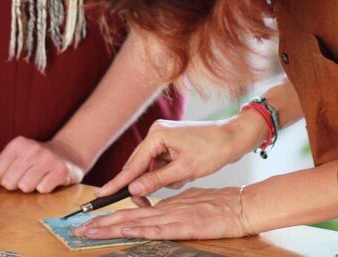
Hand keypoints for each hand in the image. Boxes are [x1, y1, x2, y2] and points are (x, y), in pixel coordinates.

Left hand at [0, 136, 84, 192]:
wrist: (67, 154)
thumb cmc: (35, 159)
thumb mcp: (13, 158)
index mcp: (17, 144)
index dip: (4, 178)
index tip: (15, 172)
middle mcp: (32, 149)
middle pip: (9, 183)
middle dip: (17, 184)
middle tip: (27, 175)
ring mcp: (48, 159)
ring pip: (25, 187)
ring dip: (31, 187)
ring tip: (38, 177)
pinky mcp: (61, 171)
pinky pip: (42, 190)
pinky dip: (44, 188)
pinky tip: (49, 179)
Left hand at [73, 187, 246, 239]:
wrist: (241, 205)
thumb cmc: (219, 205)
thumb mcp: (189, 202)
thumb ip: (169, 207)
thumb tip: (149, 208)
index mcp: (167, 204)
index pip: (133, 211)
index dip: (110, 217)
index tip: (91, 222)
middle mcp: (166, 209)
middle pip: (127, 216)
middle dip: (101, 223)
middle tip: (78, 229)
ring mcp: (175, 217)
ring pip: (137, 222)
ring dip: (110, 227)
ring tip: (90, 232)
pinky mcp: (185, 226)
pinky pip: (157, 228)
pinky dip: (139, 228)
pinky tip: (124, 230)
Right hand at [97, 116, 265, 197]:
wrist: (234, 138)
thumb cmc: (213, 149)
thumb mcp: (184, 170)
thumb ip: (156, 180)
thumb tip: (133, 189)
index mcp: (157, 135)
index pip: (133, 164)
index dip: (119, 182)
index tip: (103, 194)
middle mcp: (157, 133)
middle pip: (139, 166)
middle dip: (147, 184)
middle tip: (144, 204)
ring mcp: (164, 138)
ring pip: (152, 168)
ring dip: (164, 180)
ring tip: (183, 177)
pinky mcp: (172, 144)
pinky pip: (163, 166)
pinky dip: (171, 175)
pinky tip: (186, 173)